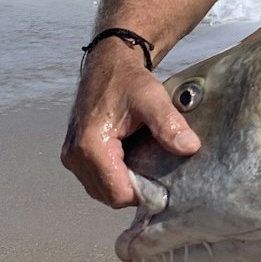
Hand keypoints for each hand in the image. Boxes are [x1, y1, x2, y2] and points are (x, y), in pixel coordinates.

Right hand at [61, 41, 200, 207]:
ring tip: (142, 164)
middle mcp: (74, 155)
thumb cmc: (127, 80)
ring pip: (101, 191)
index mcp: (91, 145)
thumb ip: (169, 124)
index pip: (118, 193)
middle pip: (108, 196)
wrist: (108, 65)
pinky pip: (95, 180)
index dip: (142, 193)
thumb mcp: (152, 98)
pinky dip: (113, 177)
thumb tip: (190, 147)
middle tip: (155, 171)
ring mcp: (71, 156)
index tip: (163, 182)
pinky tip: (129, 161)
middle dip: (133, 190)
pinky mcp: (73, 154)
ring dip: (122, 185)